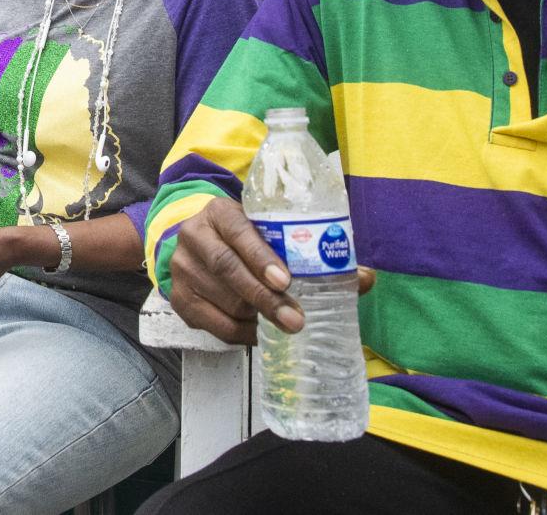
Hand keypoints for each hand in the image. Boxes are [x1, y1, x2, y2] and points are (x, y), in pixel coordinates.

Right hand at [168, 197, 374, 343]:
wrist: (197, 243)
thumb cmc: (246, 239)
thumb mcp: (269, 231)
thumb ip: (312, 251)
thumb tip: (367, 278)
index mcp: (218, 212)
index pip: (238, 231)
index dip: (261, 256)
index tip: (286, 280)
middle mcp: (194, 236)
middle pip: (228, 269)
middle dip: (265, 298)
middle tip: (296, 320)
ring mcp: (182, 269)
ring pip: (222, 300)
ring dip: (256, 317)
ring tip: (284, 324)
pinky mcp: (179, 299)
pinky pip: (214, 324)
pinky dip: (242, 332)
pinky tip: (261, 332)